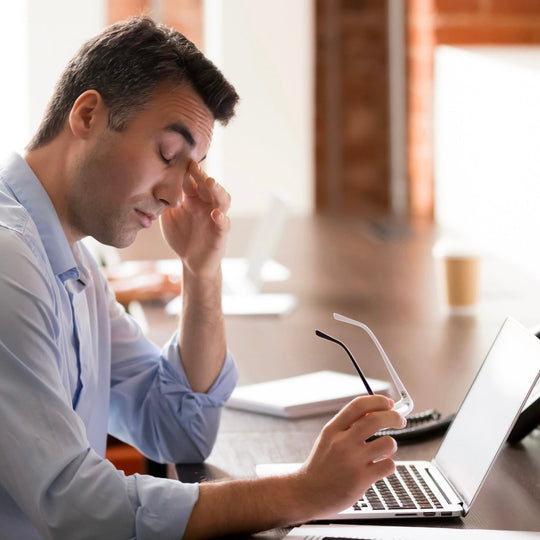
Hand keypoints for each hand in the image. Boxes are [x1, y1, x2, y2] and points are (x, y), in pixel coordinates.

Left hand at [160, 161, 230, 277]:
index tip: (179, 157)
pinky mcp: (221, 234)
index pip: (192, 180)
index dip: (188, 170)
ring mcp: (216, 218)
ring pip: (223, 200)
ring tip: (210, 182)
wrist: (191, 261)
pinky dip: (221, 219)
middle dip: (202, 175)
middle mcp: (207, 205)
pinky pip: (224, 224)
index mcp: (194, 199)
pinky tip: (216, 214)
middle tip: (194, 166)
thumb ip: (163, 202)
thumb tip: (149, 184)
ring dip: (218, 190)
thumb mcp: (167, 216)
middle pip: (208, 185)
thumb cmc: (181, 236)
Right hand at [295, 395, 405, 518]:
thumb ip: (348, 425)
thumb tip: (375, 411)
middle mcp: (342, 442)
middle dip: (394, 417)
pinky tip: (379, 466)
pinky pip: (388, 465)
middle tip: (399, 420)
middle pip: (376, 419)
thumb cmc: (321, 465)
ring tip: (384, 450)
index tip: (389, 403)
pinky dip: (388, 464)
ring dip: (391, 444)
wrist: (308, 493)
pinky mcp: (362, 479)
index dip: (378, 401)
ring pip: (387, 442)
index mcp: (333, 429)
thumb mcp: (328, 438)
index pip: (359, 405)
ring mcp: (352, 461)